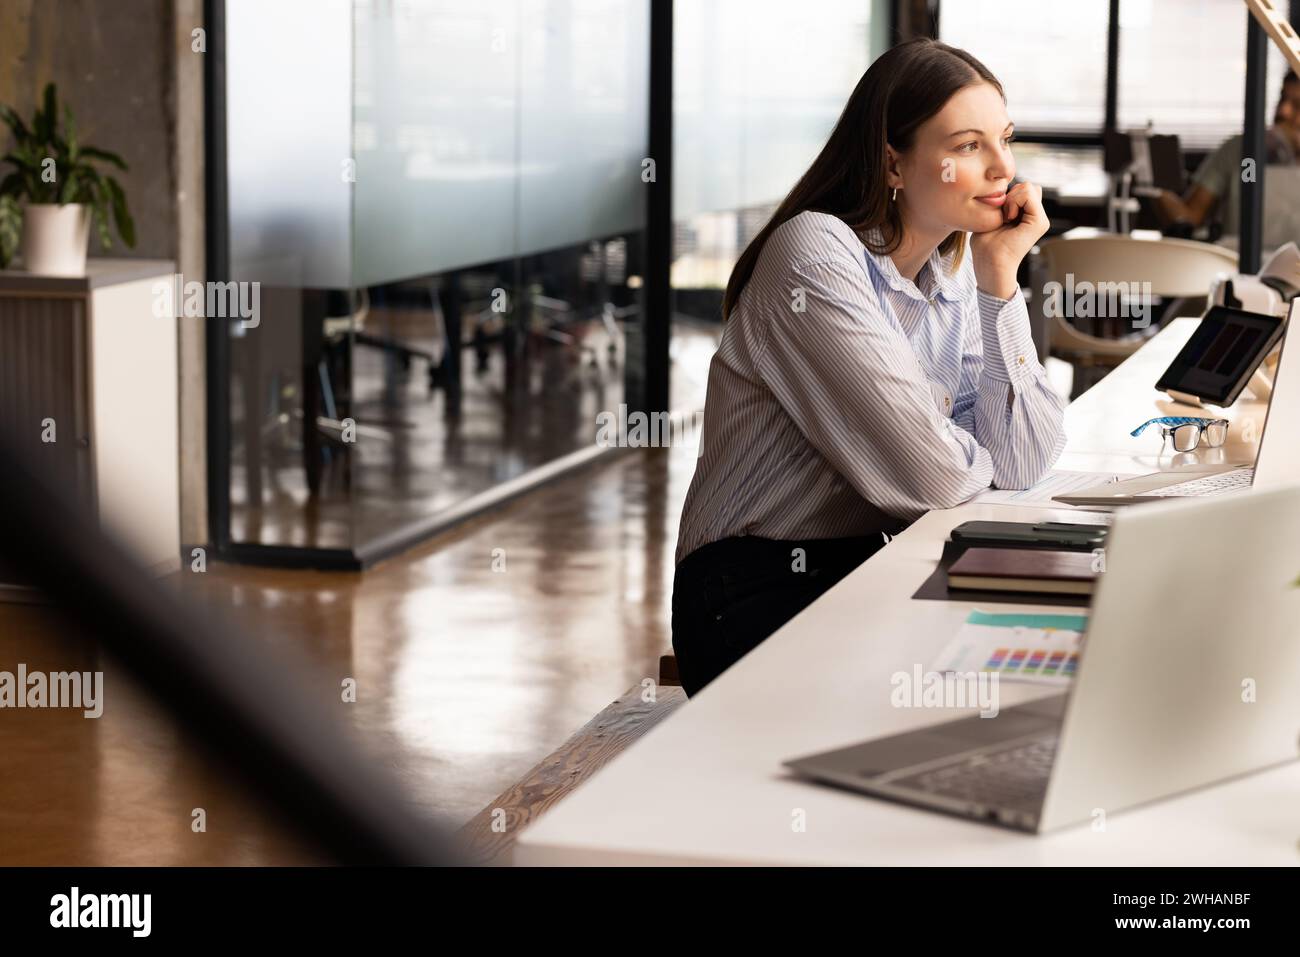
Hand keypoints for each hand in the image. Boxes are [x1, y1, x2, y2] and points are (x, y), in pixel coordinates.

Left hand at [970, 181, 1048, 299]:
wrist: (990, 264)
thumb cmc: (985, 246)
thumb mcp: (990, 218)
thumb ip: (1001, 203)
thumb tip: (1004, 189)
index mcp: (1027, 215)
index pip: (1023, 188)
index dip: (1008, 194)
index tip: (998, 213)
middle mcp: (1036, 217)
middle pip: (1028, 186)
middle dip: (1011, 194)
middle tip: (1002, 215)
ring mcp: (1040, 219)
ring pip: (1029, 187)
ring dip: (1011, 199)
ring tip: (1005, 218)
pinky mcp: (1040, 222)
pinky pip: (1029, 194)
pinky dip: (1014, 202)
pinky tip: (1008, 218)